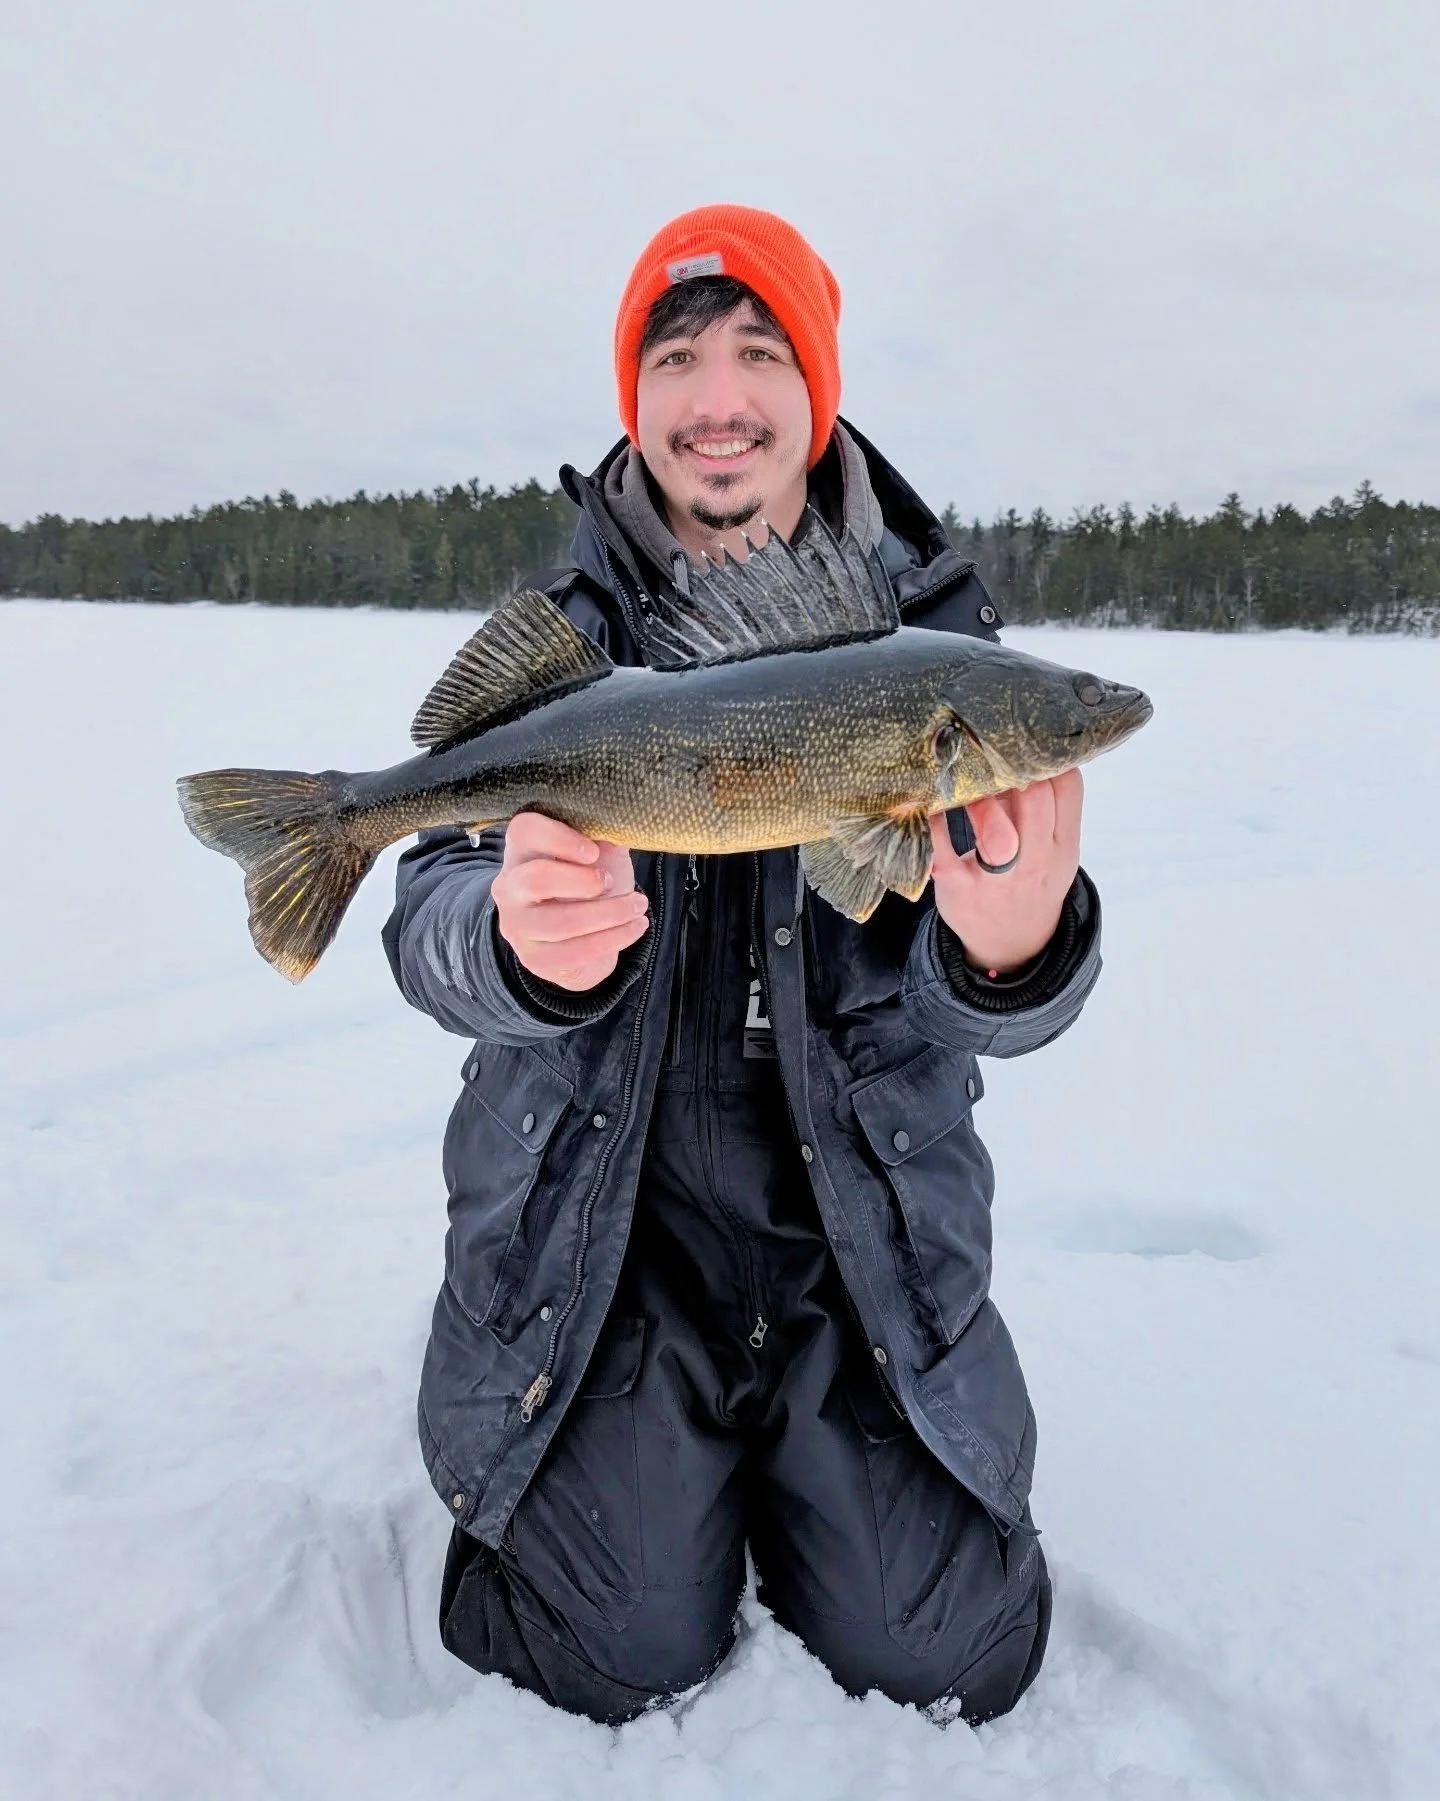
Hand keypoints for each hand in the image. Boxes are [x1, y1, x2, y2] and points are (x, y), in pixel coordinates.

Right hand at [491, 813, 649, 991]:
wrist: (584, 935)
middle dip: (583, 881)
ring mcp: (517, 925)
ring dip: (609, 914)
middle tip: (610, 882)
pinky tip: (634, 927)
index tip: (594, 852)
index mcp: (523, 849)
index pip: (525, 831)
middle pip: (535, 878)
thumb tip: (623, 822)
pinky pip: (573, 953)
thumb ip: (605, 835)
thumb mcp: (600, 852)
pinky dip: (613, 939)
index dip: (560, 838)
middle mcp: (510, 886)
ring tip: (637, 906)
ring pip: (559, 923)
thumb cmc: (588, 883)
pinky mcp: (534, 958)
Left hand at [928, 769, 1082, 975]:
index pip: (1068, 788)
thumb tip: (1020, 749)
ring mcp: (997, 878)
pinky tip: (928, 803)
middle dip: (1013, 768)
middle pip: (1035, 799)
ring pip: (995, 829)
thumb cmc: (1030, 880)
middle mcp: (1036, 861)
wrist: (1010, 945)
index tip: (1024, 744)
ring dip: (979, 797)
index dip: (1047, 758)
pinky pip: (941, 849)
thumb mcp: (1053, 849)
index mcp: (1063, 846)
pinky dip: (932, 821)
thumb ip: (1044, 806)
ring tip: (964, 780)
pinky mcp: (958, 888)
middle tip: (991, 755)